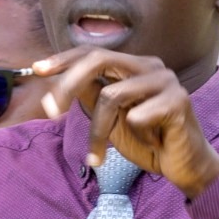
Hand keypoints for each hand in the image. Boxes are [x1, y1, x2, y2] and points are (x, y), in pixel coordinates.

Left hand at [28, 46, 218, 198]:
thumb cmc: (146, 140)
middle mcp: (150, 67)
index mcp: (134, 66)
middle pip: (98, 60)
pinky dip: (134, 134)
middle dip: (68, 85)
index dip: (64, 59)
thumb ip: (90, 96)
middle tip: (51, 113)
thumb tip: (59, 79)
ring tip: (97, 155)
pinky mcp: (179, 101)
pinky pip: (137, 116)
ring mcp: (167, 81)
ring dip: (98, 131)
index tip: (37, 69)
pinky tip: (150, 142)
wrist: (182, 166)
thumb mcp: (108, 118)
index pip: (93, 52)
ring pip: (112, 95)